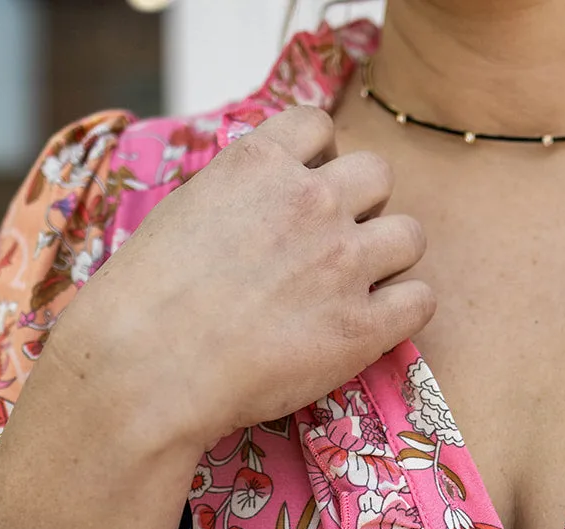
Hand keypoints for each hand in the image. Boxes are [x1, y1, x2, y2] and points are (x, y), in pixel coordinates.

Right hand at [39, 105, 434, 453]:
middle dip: (361, 205)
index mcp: (260, 163)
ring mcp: (344, 262)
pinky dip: (404, 310)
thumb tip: (259, 209)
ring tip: (357, 285)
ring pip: (410, 234)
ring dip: (389, 255)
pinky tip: (375, 324)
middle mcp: (312, 201)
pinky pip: (421, 300)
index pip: (317, 125)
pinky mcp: (363, 326)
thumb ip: (236, 197)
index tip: (307, 186)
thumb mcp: (181, 211)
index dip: (319, 157)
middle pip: (377, 174)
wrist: (147, 366)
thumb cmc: (144, 300)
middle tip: (331, 245)